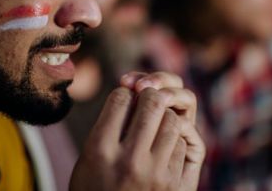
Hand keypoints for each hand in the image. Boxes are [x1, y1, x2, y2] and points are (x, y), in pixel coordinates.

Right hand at [70, 71, 204, 190]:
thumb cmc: (95, 186)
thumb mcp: (88, 155)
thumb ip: (107, 124)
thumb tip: (132, 90)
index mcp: (100, 150)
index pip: (121, 99)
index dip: (125, 92)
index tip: (125, 98)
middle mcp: (129, 160)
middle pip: (152, 103)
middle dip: (150, 94)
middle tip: (146, 97)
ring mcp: (155, 173)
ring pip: (173, 120)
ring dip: (165, 115)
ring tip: (155, 121)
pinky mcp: (174, 185)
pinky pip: (182, 143)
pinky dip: (174, 139)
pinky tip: (162, 145)